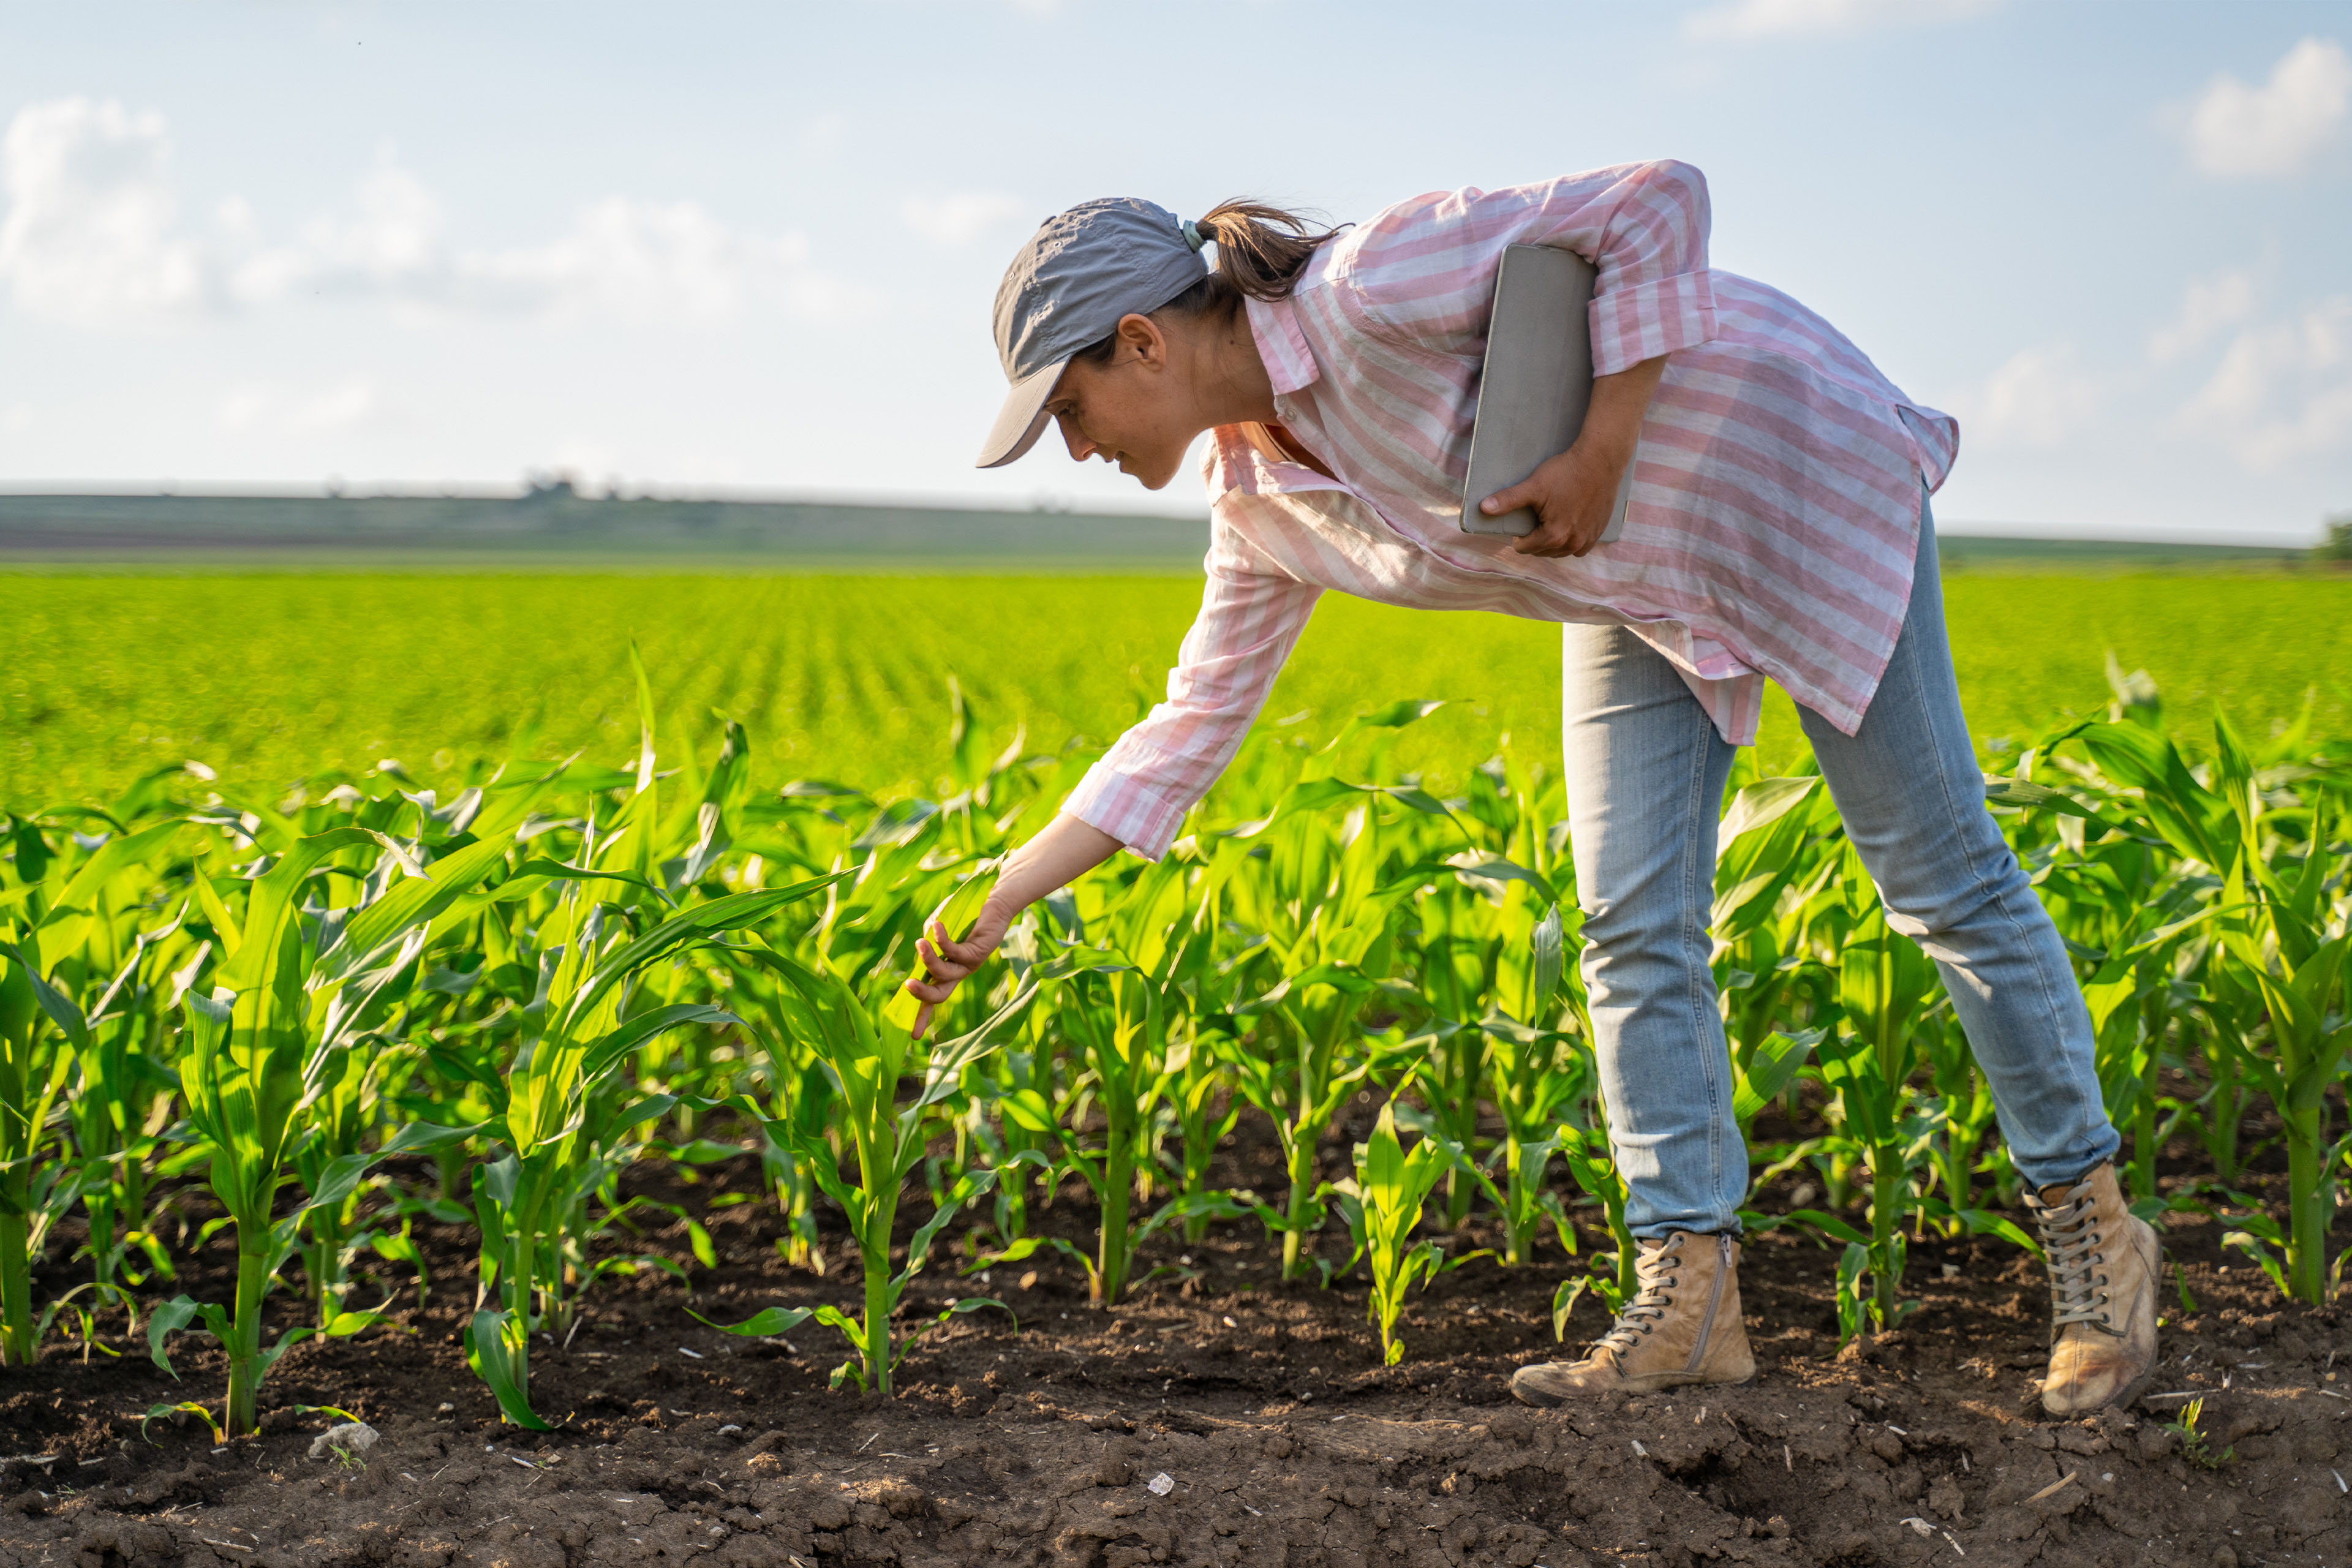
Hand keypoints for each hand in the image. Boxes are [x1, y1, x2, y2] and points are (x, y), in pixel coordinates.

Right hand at [894, 812, 1122, 1038]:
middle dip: (923, 995)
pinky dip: (942, 939)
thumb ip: (929, 936)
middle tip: (906, 986)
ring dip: (929, 958)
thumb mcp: (940, 924)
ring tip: (919, 943)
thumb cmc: (967, 910)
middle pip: (941, 994)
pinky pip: (955, 950)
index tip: (913, 1037)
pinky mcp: (980, 949)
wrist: (996, 896)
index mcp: (951, 968)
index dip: (923, 1016)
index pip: (934, 995)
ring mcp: (972, 962)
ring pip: (946, 972)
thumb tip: (923, 942)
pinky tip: (937, 924)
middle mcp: (962, 970)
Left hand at [1479, 441, 1628, 558]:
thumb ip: (1508, 500)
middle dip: (1535, 539)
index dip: (1519, 535)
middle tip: (1536, 517)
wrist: (1600, 461)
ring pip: (1561, 551)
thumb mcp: (1534, 486)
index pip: (1524, 548)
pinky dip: (1570, 541)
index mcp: (1554, 536)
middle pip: (1542, 551)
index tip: (1523, 518)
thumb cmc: (1566, 472)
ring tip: (1549, 521)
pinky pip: (1579, 547)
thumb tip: (1483, 508)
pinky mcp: (1599, 532)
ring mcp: (1588, 540)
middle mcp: (1572, 543)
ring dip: (1552, 542)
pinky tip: (1567, 525)